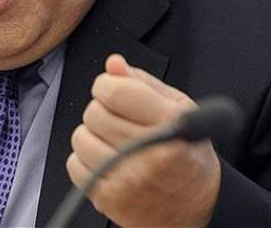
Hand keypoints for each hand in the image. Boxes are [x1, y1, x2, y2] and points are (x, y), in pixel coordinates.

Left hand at [66, 54, 221, 226]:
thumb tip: (113, 63)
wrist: (195, 206)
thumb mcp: (177, 107)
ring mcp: (129, 179)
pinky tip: (108, 162)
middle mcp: (151, 152)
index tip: (112, 90)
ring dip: (93, 136)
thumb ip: (142, 81)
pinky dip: (86, 161)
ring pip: (81, 138)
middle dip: (102, 111)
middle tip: (119, 120)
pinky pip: (75, 166)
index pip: (114, 91)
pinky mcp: (111, 199)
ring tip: (114, 142)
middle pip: (94, 113)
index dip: (106, 85)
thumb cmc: (186, 152)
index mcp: (170, 123)